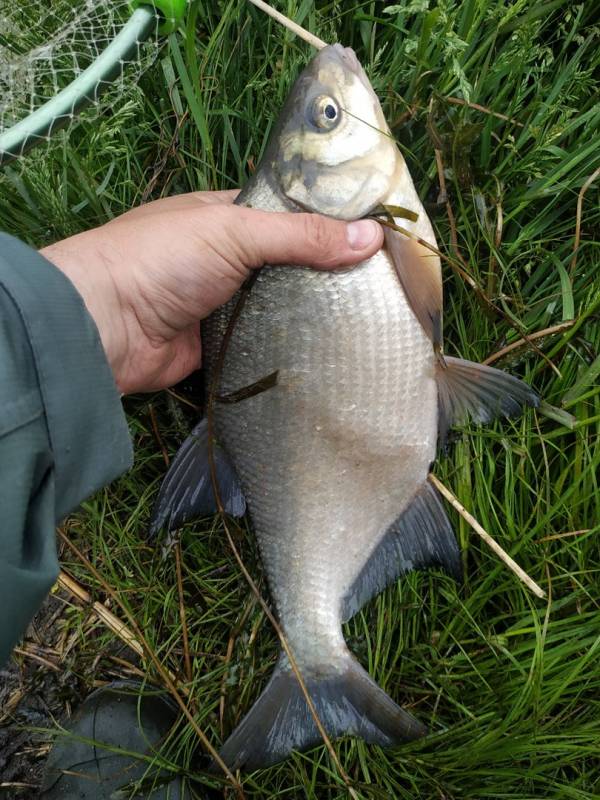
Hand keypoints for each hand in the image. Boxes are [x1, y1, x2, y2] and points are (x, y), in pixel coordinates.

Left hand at [40, 191, 382, 393]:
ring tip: (371, 320)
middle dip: (326, 273)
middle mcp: (226, 258)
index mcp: (225, 216)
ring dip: (312, 313)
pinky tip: (332, 351)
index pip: (288, 213)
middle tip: (383, 287)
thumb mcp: (235, 232)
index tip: (377, 238)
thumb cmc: (163, 259)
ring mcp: (224, 303)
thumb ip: (302, 236)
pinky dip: (290, 346)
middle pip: (289, 263)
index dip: (329, 223)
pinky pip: (265, 343)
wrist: (107, 326)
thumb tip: (373, 238)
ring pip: (280, 305)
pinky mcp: (222, 344)